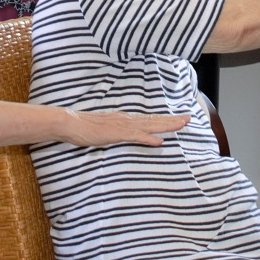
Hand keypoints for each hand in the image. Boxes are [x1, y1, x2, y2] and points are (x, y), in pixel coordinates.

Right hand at [59, 111, 190, 147]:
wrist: (70, 123)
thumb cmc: (84, 127)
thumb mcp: (104, 129)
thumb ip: (117, 131)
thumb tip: (128, 134)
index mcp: (124, 119)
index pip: (148, 119)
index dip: (164, 119)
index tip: (178, 118)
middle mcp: (126, 119)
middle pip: (154, 120)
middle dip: (172, 120)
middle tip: (189, 118)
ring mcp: (122, 126)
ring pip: (149, 126)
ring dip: (166, 126)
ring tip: (181, 125)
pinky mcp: (116, 134)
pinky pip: (135, 136)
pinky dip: (148, 138)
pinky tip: (159, 141)